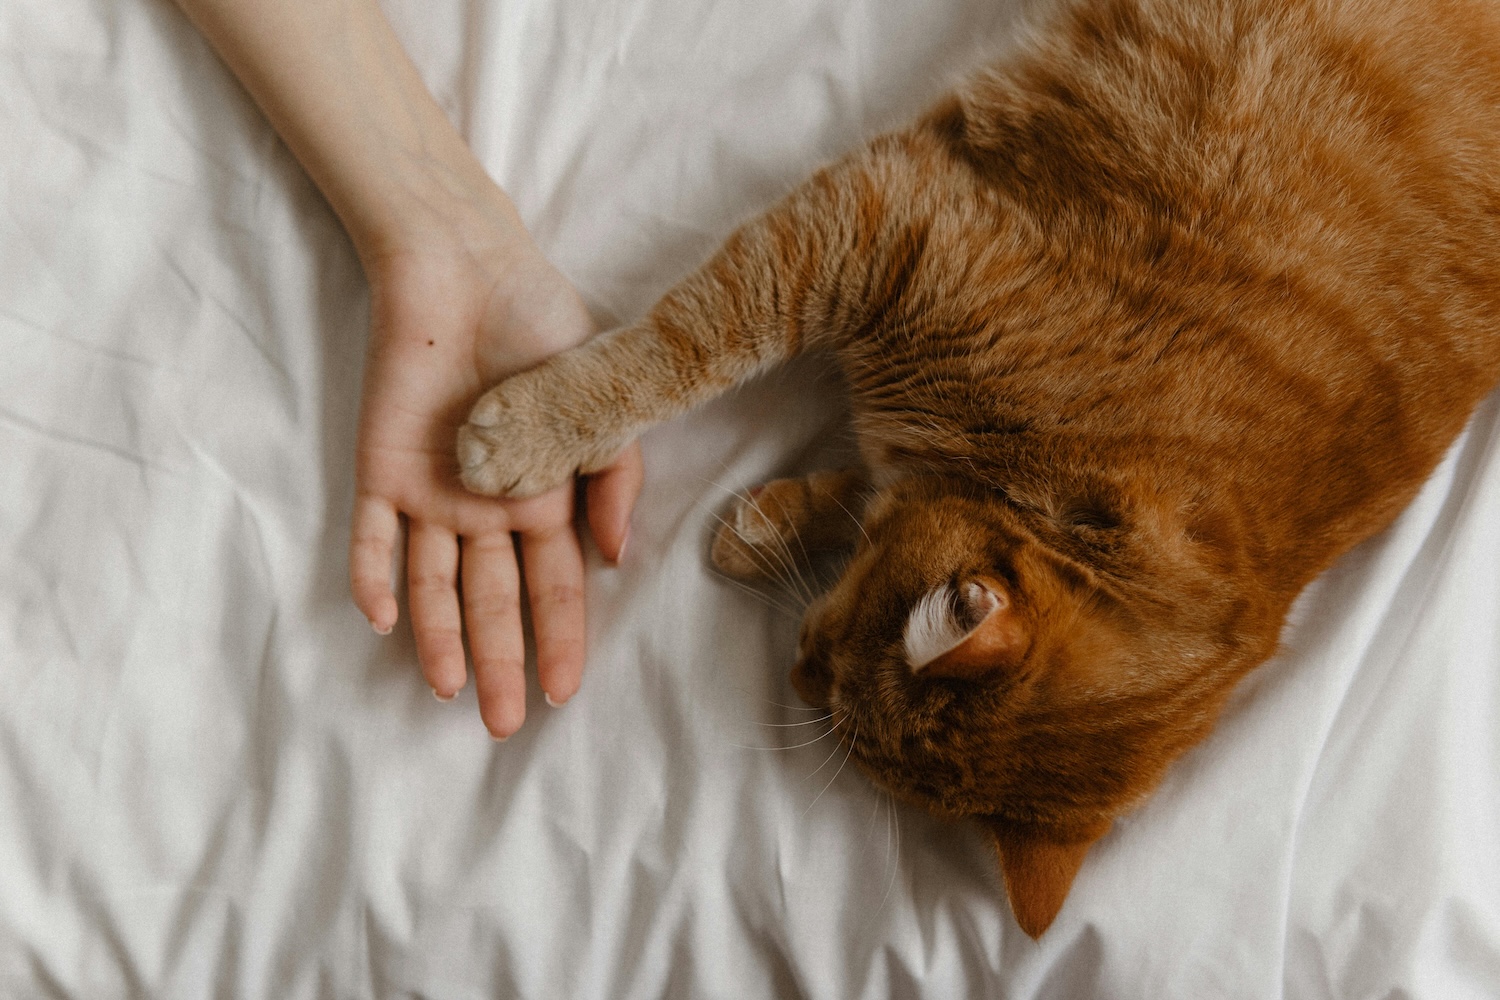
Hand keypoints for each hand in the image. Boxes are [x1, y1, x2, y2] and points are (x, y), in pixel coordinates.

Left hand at [348, 188, 641, 739]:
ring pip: (433, 583)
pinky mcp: (381, 469)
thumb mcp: (602, 399)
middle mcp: (488, 508)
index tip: (565, 692)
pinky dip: (374, 575)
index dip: (561, 639)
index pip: (556, 586)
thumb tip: (613, 559)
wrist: (467, 268)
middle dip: (504, 661)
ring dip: (440, 637)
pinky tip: (384, 622)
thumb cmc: (543, 327)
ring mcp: (433, 493)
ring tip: (451, 693)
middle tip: (507, 724)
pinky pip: (372, 535)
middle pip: (495, 601)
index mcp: (544, 497)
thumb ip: (613, 476)